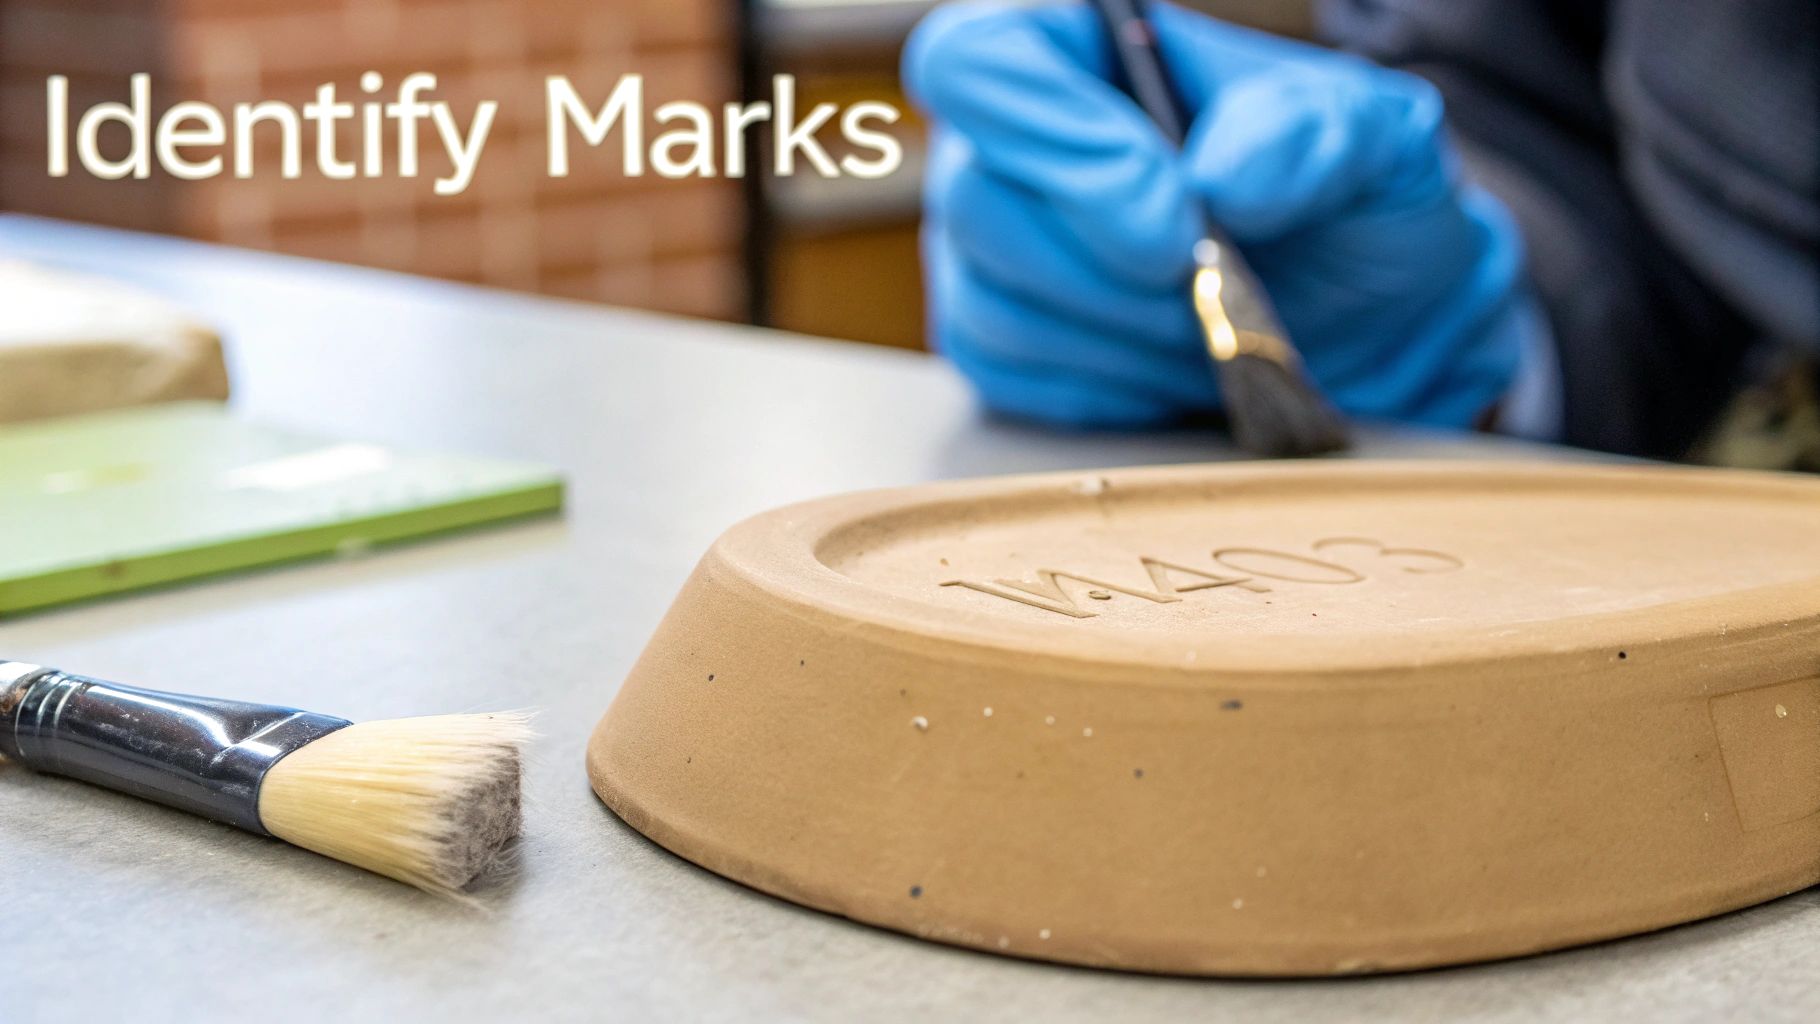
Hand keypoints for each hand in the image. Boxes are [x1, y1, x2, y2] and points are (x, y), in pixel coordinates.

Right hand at [903, 0, 1528, 428]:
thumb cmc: (1351, 207)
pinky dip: (1109, 385)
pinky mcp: (993, 340)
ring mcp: (988, 246)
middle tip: (1207, 284)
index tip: (1173, 212)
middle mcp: (1009, 143)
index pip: (981, 62)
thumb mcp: (1374, 139)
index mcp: (1083, 50)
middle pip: (976, 198)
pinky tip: (1170, 362)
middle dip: (1111, 268)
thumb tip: (1219, 180)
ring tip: (1205, 321)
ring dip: (1122, 334)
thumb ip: (1308, 133)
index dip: (1059, 140)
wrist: (1362, 325)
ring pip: (992, 301)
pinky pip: (1009, 377)